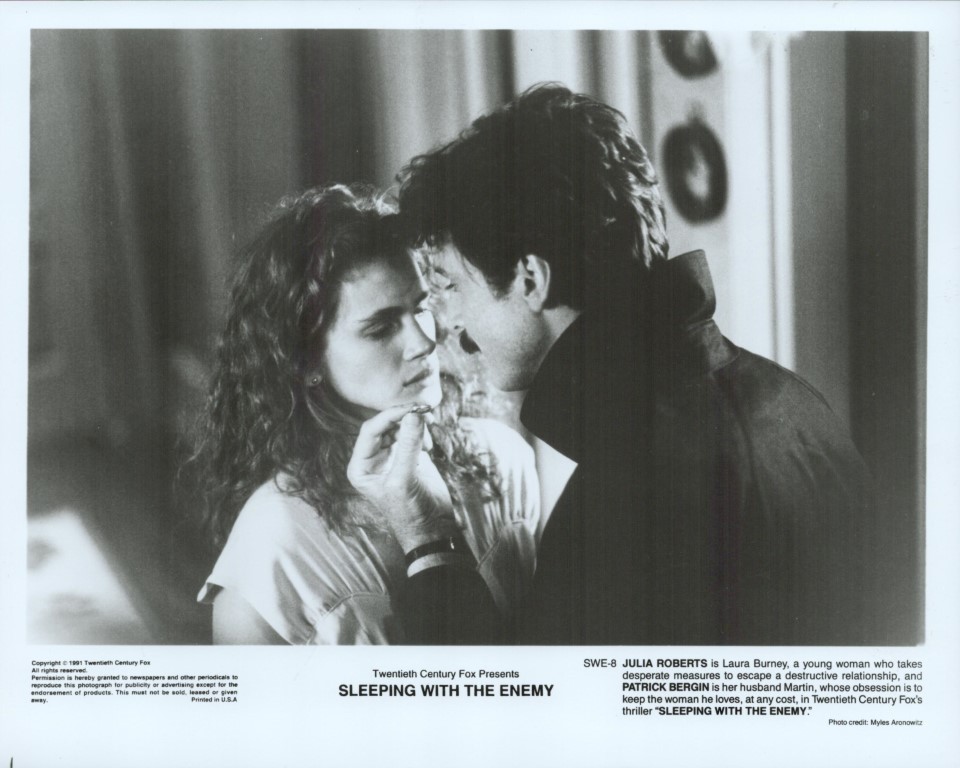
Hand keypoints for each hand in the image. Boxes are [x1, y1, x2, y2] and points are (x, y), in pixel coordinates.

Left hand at [346, 404, 458, 551]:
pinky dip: (423, 432)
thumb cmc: (410, 513)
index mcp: (361, 466)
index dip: (389, 416)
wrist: (432, 530)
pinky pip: (413, 435)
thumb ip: (409, 446)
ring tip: (429, 428)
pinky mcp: (411, 458)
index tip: (411, 409)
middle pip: (385, 426)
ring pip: (400, 428)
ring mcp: (392, 458)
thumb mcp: (405, 479)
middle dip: (403, 417)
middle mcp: (373, 460)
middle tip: (424, 411)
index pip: (370, 430)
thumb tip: (415, 414)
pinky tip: (430, 443)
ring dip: (414, 423)